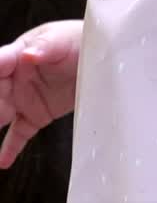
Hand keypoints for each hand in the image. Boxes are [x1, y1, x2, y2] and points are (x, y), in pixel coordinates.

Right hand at [0, 20, 81, 166]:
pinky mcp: (36, 115)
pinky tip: (3, 162)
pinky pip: (18, 134)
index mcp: (18, 54)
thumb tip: (28, 55)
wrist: (102, 56)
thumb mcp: (63, 40)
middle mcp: (15, 78)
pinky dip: (10, 148)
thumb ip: (45, 46)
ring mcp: (24, 98)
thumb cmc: (78, 40)